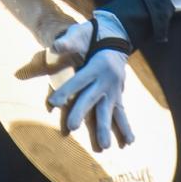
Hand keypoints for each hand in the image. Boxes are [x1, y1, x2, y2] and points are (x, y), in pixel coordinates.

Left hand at [46, 19, 133, 151]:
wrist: (116, 38)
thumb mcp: (79, 34)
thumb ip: (67, 42)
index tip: (52, 103)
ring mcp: (113, 90)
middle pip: (91, 98)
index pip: (78, 81)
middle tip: (72, 127)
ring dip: (106, 129)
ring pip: (109, 111)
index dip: (65, 91)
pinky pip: (121, 114)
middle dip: (81, 113)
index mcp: (95, 66)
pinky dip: (125, 128)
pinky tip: (128, 143)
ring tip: (104, 147)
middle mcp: (105, 80)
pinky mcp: (117, 96)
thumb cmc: (91, 36)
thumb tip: (54, 46)